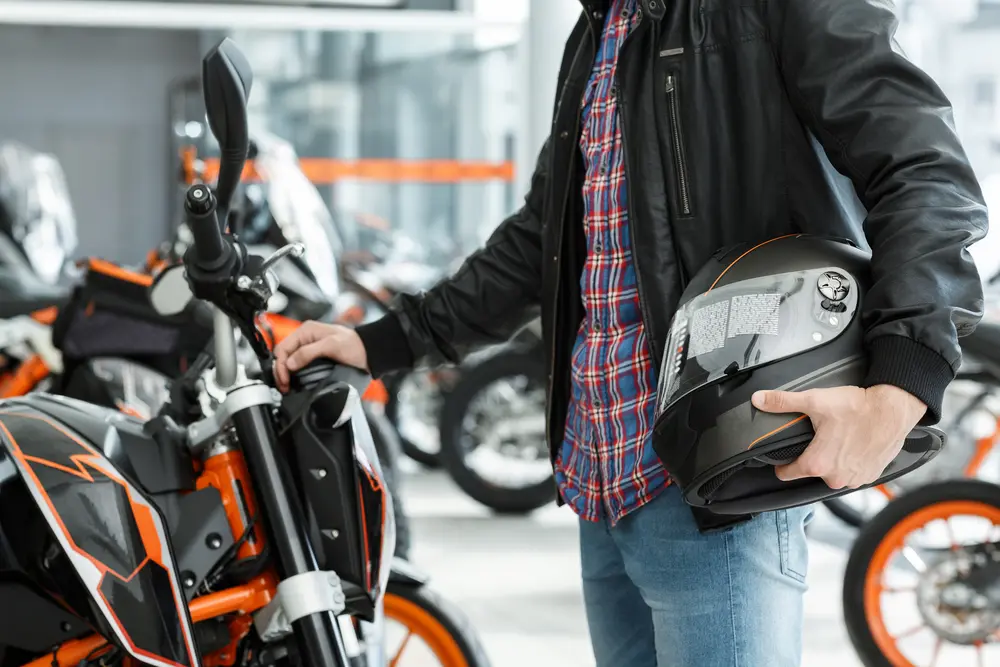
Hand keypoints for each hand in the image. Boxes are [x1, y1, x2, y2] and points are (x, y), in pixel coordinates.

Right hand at [272, 321, 367, 391]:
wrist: (369, 353)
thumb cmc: (355, 346)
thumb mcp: (331, 346)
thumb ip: (309, 353)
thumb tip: (290, 363)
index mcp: (306, 331)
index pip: (283, 348)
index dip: (281, 366)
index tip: (285, 380)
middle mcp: (305, 338)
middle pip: (283, 356)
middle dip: (281, 372)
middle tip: (284, 387)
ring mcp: (309, 348)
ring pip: (289, 361)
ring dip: (286, 374)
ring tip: (288, 387)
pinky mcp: (314, 357)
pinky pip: (298, 365)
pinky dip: (294, 374)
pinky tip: (294, 382)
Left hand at [750, 385, 926, 488]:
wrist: (893, 410)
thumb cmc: (857, 408)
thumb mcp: (814, 401)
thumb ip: (783, 402)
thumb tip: (759, 399)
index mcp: (817, 464)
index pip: (786, 474)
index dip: (781, 464)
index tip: (783, 457)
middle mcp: (836, 478)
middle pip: (811, 472)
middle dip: (812, 457)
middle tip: (818, 438)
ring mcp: (854, 479)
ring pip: (832, 473)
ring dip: (832, 461)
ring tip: (836, 440)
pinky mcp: (870, 477)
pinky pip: (851, 474)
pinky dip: (850, 463)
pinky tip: (852, 446)